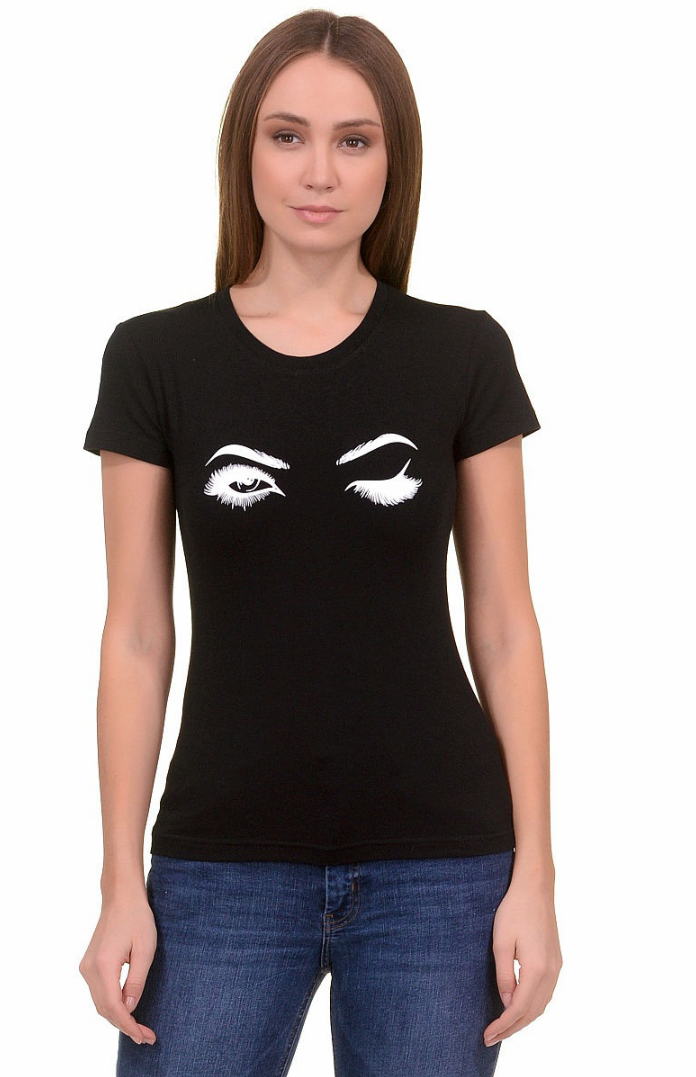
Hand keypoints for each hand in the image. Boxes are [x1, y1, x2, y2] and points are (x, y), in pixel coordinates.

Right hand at [78, 890, 157, 1045]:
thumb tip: (129, 1008)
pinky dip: (111, 1005)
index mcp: (104, 965)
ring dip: (117, 1018)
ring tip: (139, 1028)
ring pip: (100, 1003)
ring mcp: (86, 967)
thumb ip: (136, 982)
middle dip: (125, 1025)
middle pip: (104, 1009)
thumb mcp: (145, 950)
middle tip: (146, 1037)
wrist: (120, 898)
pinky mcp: (88, 965)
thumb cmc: (137, 919)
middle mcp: (89, 969)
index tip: (144, 1036)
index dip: (129, 1025)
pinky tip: (126, 1010)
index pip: (114, 1006)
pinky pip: (98, 993)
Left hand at [483, 874, 561, 1046]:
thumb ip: (504, 975)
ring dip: (523, 1019)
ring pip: (542, 1005)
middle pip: (533, 1012)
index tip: (487, 1035)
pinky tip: (520, 1006)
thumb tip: (506, 1001)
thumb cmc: (514, 911)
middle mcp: (551, 972)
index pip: (518, 1008)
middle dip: (512, 1028)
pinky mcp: (556, 960)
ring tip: (504, 1027)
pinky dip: (533, 1006)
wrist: (535, 888)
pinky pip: (546, 993)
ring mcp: (556, 967)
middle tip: (492, 1037)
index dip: (502, 1025)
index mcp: (536, 970)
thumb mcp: (501, 943)